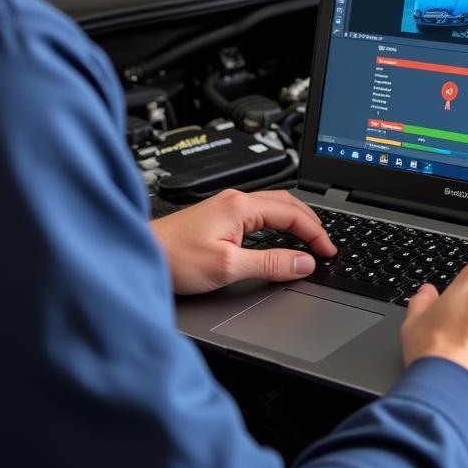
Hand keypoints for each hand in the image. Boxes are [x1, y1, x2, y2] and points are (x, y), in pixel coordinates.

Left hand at [151, 189, 336, 294]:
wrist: (139, 254)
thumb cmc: (173, 258)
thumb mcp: (228, 267)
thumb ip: (270, 263)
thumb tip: (303, 263)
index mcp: (241, 206)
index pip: (292, 214)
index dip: (316, 233)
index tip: (328, 251)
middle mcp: (235, 201)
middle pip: (287, 203)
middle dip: (311, 222)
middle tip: (326, 245)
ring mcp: (226, 207)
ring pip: (273, 207)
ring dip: (295, 221)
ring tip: (310, 240)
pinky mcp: (218, 217)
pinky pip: (260, 214)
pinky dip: (278, 224)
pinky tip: (279, 238)